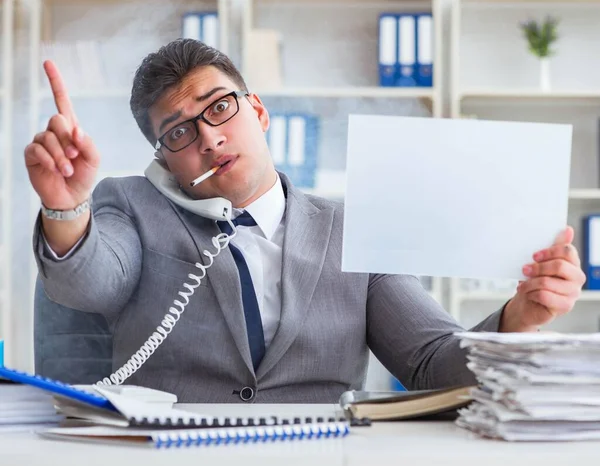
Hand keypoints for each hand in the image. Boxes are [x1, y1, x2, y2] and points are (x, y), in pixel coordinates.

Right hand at [24, 60, 99, 209]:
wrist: (72, 196)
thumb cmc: (83, 175)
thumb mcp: (94, 158)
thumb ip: (87, 142)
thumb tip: (75, 129)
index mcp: (71, 128)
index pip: (62, 101)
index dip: (55, 82)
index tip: (48, 63)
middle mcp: (54, 132)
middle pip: (57, 120)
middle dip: (68, 139)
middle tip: (74, 156)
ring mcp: (41, 142)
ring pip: (47, 137)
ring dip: (60, 155)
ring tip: (67, 170)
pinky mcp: (32, 154)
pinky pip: (37, 149)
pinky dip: (49, 160)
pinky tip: (55, 170)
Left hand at [500, 226, 586, 331]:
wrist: (529, 304)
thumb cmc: (536, 281)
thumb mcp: (542, 262)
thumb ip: (555, 246)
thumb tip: (567, 229)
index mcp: (573, 263)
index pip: (567, 251)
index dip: (549, 252)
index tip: (534, 256)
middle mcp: (577, 278)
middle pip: (559, 266)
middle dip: (537, 268)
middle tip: (524, 270)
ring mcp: (573, 293)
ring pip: (548, 282)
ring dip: (530, 283)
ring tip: (523, 285)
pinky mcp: (565, 306)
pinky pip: (545, 296)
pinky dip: (531, 294)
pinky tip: (528, 294)